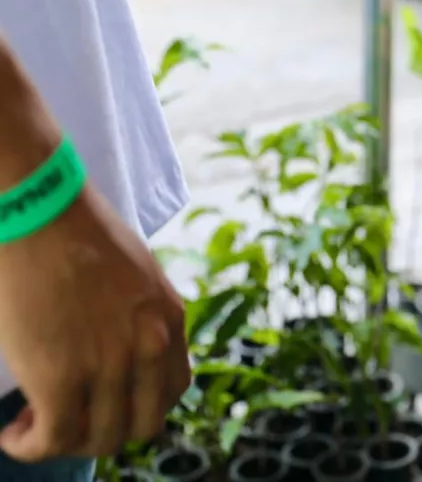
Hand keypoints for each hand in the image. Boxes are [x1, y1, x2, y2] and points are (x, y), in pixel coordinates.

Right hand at [0, 187, 189, 461]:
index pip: (173, 390)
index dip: (137, 406)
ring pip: (99, 439)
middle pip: (142, 424)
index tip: (104, 402)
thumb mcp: (135, 274)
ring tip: (33, 425)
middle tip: (68, 419)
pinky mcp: (61, 376)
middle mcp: (150, 346)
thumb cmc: (75, 231)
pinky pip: (53, 438)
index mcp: (170, 319)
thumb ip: (138, 315)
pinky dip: (31, 446)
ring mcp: (110, 363)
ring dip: (66, 441)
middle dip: (105, 430)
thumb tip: (117, 347)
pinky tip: (12, 433)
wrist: (41, 208)